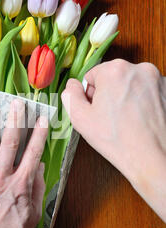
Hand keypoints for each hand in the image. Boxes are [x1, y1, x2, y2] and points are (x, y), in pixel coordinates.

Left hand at [0, 99, 47, 227]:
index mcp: (20, 183)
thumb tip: (40, 167)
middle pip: (9, 141)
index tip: (42, 118)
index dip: (39, 133)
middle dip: (14, 119)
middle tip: (16, 103)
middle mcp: (1, 175)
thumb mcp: (33, 213)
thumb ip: (38, 189)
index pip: (33, 152)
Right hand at [62, 59, 165, 221]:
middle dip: (109, 94)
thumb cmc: (119, 141)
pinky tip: (139, 120)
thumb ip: (70, 96)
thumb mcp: (81, 119)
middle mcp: (139, 69)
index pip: (93, 75)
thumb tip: (72, 86)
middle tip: (110, 118)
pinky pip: (146, 91)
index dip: (90, 94)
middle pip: (113, 77)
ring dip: (126, 97)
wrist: (152, 158)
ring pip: (131, 84)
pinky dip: (142, 102)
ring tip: (126, 121)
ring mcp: (157, 79)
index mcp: (115, 71)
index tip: (97, 110)